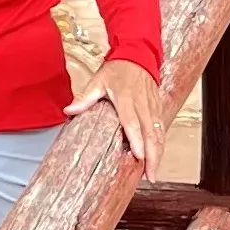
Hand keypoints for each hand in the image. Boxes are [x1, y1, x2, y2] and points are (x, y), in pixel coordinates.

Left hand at [67, 57, 162, 174]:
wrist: (138, 54)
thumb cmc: (117, 69)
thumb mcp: (98, 80)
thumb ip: (85, 98)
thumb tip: (68, 110)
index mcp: (126, 98)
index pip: (132, 122)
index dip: (136, 140)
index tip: (139, 157)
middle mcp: (142, 104)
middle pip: (150, 133)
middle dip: (153, 155)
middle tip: (150, 176)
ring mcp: (152, 106)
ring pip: (159, 133)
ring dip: (158, 153)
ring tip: (153, 173)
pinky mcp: (158, 107)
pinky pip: (162, 128)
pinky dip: (161, 144)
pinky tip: (158, 157)